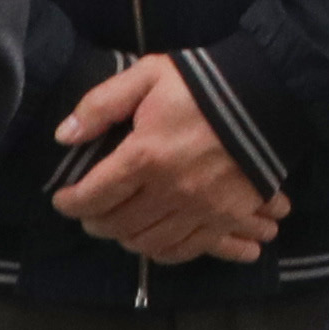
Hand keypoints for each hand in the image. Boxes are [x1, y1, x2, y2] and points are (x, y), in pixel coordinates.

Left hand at [51, 56, 281, 265]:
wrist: (265, 94)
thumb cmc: (200, 84)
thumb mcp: (146, 77)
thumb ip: (101, 104)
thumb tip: (64, 136)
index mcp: (144, 156)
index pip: (94, 196)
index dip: (71, 203)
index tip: (63, 200)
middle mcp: (169, 191)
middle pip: (119, 225)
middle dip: (96, 223)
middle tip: (90, 214)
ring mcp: (200, 209)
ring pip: (150, 244)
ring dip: (127, 240)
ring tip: (120, 228)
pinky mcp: (225, 217)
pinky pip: (188, 250)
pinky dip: (166, 253)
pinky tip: (156, 244)